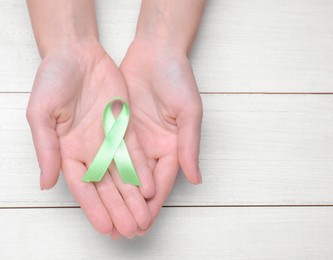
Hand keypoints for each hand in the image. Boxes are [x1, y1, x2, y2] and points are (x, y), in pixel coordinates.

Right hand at [26, 41, 154, 238]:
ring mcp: (108, 138)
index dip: (94, 208)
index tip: (107, 228)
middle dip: (120, 209)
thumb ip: (46, 148)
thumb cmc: (52, 79)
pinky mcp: (124, 126)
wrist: (76, 52)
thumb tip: (46, 183)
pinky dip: (143, 170)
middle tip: (132, 230)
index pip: (83, 187)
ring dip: (134, 197)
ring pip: (124, 173)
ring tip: (145, 217)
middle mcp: (90, 149)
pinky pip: (135, 152)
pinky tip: (151, 187)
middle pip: (107, 186)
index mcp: (67, 150)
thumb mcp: (41, 114)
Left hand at [120, 39, 202, 233]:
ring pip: (123, 173)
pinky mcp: (118, 127)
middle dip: (133, 208)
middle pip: (142, 184)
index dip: (154, 203)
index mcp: (173, 147)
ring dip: (117, 196)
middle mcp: (152, 147)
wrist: (156, 52)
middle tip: (123, 231)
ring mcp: (134, 138)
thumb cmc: (178, 79)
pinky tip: (96, 187)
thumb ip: (189, 145)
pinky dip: (104, 171)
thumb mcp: (189, 112)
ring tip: (108, 218)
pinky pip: (109, 153)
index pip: (163, 182)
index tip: (144, 223)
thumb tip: (196, 178)